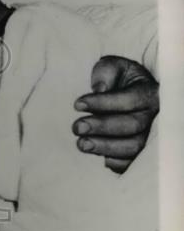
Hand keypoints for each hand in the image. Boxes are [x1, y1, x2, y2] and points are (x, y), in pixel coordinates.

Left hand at [73, 55, 158, 172]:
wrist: (125, 94)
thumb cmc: (118, 80)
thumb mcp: (112, 67)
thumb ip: (106, 72)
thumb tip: (100, 88)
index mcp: (149, 93)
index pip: (130, 99)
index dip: (104, 103)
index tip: (78, 104)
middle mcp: (154, 116)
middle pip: (133, 126)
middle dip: (102, 127)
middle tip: (77, 127)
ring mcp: (149, 136)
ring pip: (133, 147)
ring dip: (105, 147)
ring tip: (81, 143)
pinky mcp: (140, 153)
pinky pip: (131, 163)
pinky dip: (114, 161)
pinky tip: (96, 152)